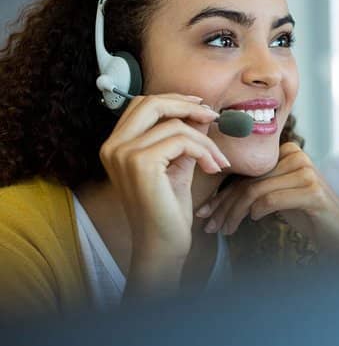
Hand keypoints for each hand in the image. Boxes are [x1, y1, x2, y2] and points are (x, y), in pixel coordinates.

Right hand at [99, 93, 229, 262]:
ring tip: (218, 160)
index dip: (173, 100)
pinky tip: (213, 168)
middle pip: (151, 103)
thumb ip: (183, 137)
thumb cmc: (167, 208)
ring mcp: (124, 154)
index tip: (199, 107)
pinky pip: (182, 141)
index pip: (142, 105)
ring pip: (174, 125)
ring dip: (204, 140)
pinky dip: (204, 151)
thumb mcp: (176, 164)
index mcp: (115, 145)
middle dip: (186, 105)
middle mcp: (113, 146)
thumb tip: (201, 112)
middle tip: (212, 116)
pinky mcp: (141, 164)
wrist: (161, 245)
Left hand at [196, 142, 338, 255]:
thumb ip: (255, 188)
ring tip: (224, 230)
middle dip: (224, 206)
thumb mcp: (276, 195)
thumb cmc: (304, 213)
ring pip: (255, 191)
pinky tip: (252, 220)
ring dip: (234, 214)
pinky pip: (271, 198)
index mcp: (285, 152)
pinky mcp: (312, 190)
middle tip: (208, 225)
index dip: (222, 194)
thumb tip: (216, 200)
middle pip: (248, 181)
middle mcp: (295, 156)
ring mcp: (305, 171)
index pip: (245, 174)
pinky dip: (258, 211)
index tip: (204, 211)